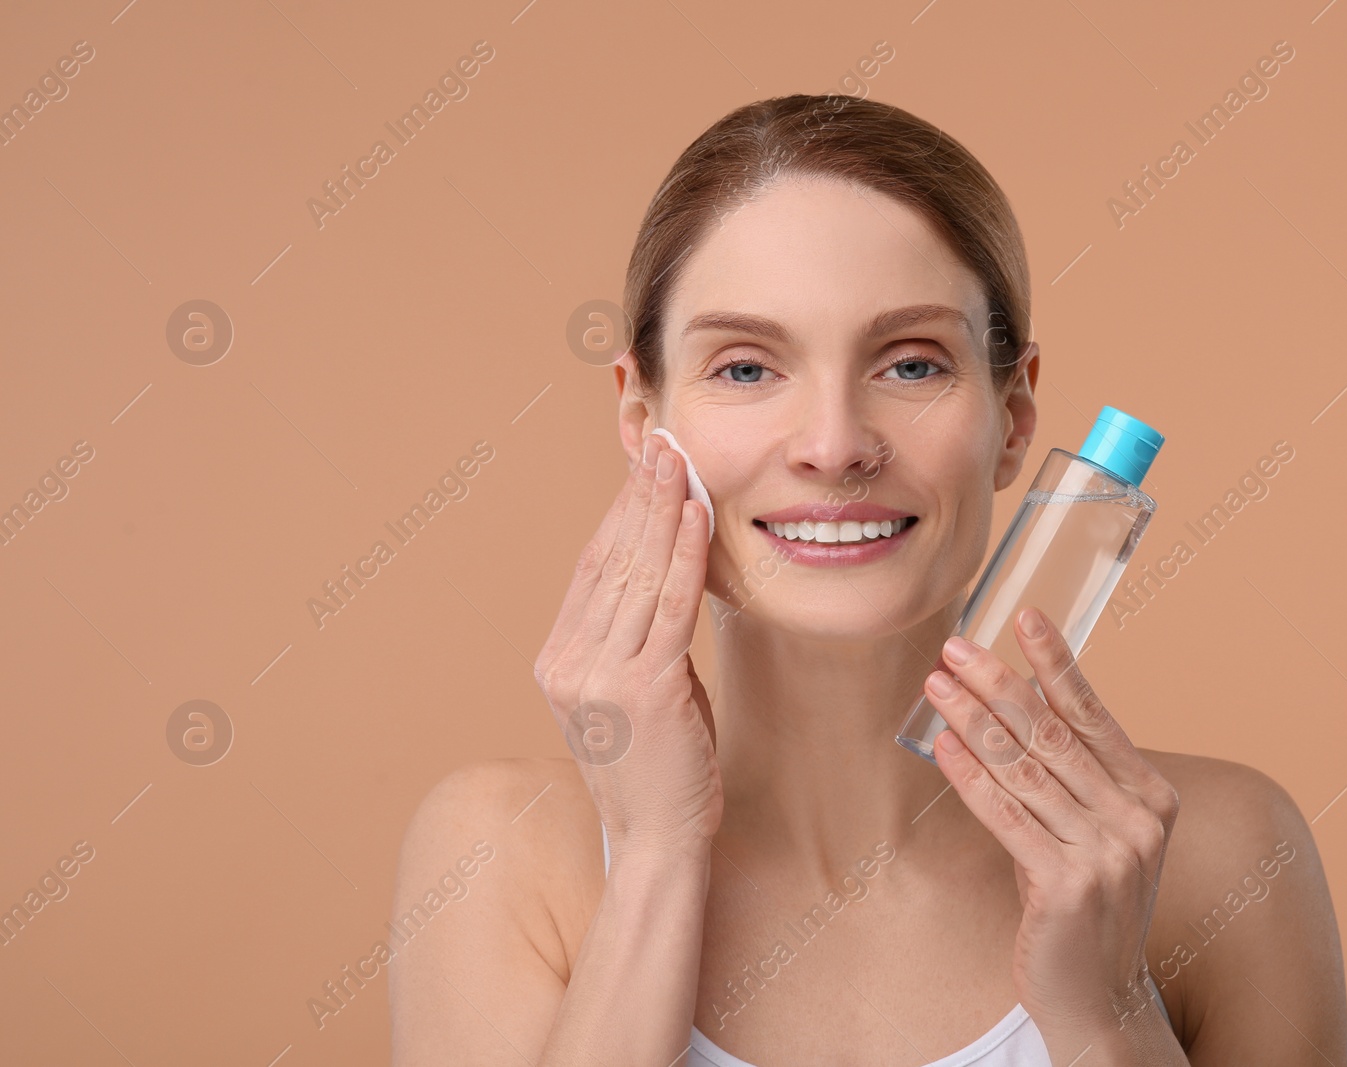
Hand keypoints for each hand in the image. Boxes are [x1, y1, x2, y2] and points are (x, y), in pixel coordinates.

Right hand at [534, 432, 721, 864]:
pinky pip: (671, 606)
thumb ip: (639, 636)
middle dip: (640, 495)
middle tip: (661, 441)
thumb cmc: (660, 767)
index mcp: (560, 661)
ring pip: (639, 574)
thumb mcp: (637, 691)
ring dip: (663, 510)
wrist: (659, 841)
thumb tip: (665, 572)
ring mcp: (601, 676)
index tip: (643, 467)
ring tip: (679, 459)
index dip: (620, 513)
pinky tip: (697, 515)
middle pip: (611, 560)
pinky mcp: (644, 689)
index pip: (592, 568)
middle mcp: (570, 663)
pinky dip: (686, 555)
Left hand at [920, 606, 1179, 1036]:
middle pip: (1053, 734)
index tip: (1027, 616)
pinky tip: (944, 745)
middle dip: (998, 683)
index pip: (1094, 715)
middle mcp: (1136, 820)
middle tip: (956, 646)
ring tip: (938, 685)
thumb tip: (1015, 701)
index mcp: (1150, 797)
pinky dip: (971, 776)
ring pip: (1025, 769)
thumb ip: (1067, 776)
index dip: (1057, 663)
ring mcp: (1106, 853)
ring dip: (974, 720)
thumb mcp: (1091, 832)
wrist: (1100, 997)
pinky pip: (1007, 816)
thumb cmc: (1087, 906)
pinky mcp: (1066, 885)